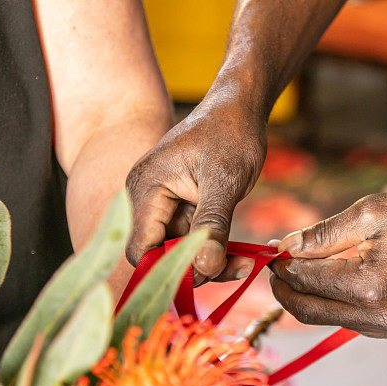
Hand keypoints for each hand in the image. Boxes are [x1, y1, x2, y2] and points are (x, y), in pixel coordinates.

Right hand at [125, 95, 265, 280]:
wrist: (240, 109)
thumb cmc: (231, 134)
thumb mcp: (225, 181)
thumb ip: (213, 225)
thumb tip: (205, 268)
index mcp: (145, 189)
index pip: (139, 248)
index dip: (168, 269)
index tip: (206, 274)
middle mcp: (147, 199)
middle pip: (159, 255)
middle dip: (196, 268)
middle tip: (237, 267)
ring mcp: (164, 206)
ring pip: (180, 253)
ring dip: (211, 263)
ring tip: (246, 261)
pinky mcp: (182, 210)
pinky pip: (193, 242)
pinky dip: (215, 251)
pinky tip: (241, 255)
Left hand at [268, 191, 386, 338]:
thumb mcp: (369, 213)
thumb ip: (322, 234)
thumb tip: (286, 247)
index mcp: (371, 286)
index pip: (307, 281)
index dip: (284, 267)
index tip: (273, 253)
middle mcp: (381, 317)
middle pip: (311, 312)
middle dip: (287, 290)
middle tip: (278, 269)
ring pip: (332, 320)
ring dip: (313, 298)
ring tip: (307, 271)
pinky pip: (355, 323)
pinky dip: (339, 305)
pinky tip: (338, 282)